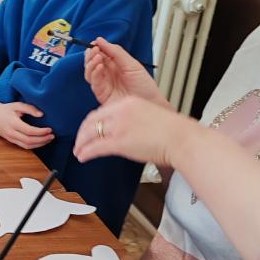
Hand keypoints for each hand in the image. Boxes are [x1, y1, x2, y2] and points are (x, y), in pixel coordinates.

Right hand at [0, 99, 54, 149]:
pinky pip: (23, 146)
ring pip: (26, 146)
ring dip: (39, 144)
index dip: (40, 132)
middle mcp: (11, 132)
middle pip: (29, 141)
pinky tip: (40, 142)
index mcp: (12, 122)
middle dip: (42, 140)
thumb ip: (30, 108)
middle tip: (52, 136)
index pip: (29, 131)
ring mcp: (10, 138)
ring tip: (48, 139)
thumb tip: (41, 114)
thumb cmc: (5, 109)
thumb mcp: (17, 105)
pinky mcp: (11, 141)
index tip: (49, 129)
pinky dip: (34, 145)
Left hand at [74, 96, 190, 167]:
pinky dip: (85, 152)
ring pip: (90, 134)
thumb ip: (133, 119)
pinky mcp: (119, 142)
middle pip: (91, 121)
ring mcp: (118, 127)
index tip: (88, 130)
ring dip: (81, 144)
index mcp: (128, 103)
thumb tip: (126, 131)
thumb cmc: (172, 131)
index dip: (90, 123)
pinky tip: (83, 157)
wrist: (181, 138)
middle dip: (82, 133)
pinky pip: (95, 147)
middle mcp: (120, 112)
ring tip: (79, 151)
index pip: (101, 111)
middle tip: (79, 142)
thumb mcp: (149, 115)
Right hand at [84, 37, 165, 107]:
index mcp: (115, 65)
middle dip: (91, 55)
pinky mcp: (101, 94)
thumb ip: (116, 52)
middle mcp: (107, 74)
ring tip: (97, 57)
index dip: (96, 48)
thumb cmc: (144, 86)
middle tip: (94, 49)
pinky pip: (94, 82)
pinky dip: (95, 73)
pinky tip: (100, 67)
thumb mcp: (131, 64)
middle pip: (92, 63)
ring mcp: (104, 84)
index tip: (95, 42)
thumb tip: (100, 40)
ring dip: (91, 63)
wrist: (149, 102)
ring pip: (89, 73)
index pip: (100, 54)